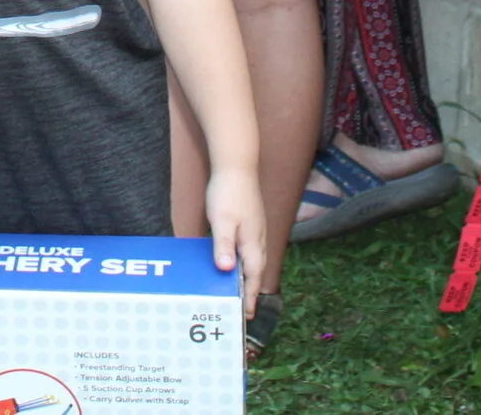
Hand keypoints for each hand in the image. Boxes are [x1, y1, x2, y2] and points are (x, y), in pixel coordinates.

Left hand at [203, 166, 267, 317]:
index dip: (249, 295)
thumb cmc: (228, 193)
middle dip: (251, 290)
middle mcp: (258, 239)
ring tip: (241, 291)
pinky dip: (246, 263)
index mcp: (252, 242)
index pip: (253, 276)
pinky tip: (237, 262)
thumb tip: (226, 270)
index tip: (247, 314)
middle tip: (244, 309)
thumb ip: (224, 245)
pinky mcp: (251, 223)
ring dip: (249, 277)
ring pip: (255, 260)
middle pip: (256, 271)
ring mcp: (256, 230)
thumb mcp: (222, 221)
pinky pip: (251, 250)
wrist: (237, 165)